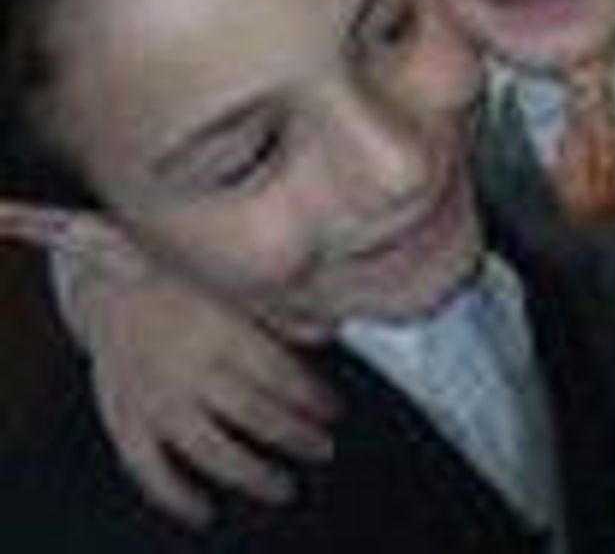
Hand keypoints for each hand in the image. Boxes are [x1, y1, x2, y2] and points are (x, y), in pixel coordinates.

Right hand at [71, 259, 338, 525]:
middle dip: (295, 437)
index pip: (278, 374)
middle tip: (323, 449)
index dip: (311, 398)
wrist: (106, 281)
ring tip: (283, 488)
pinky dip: (175, 495)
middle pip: (254, 414)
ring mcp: (154, 398)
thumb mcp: (233, 283)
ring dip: (252, 474)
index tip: (332, 411)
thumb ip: (280, 310)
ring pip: (209, 450)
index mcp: (219, 328)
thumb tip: (329, 330)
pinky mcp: (123, 417)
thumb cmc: (178, 281)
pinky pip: (148, 469)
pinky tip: (203, 508)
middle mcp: (188, 367)